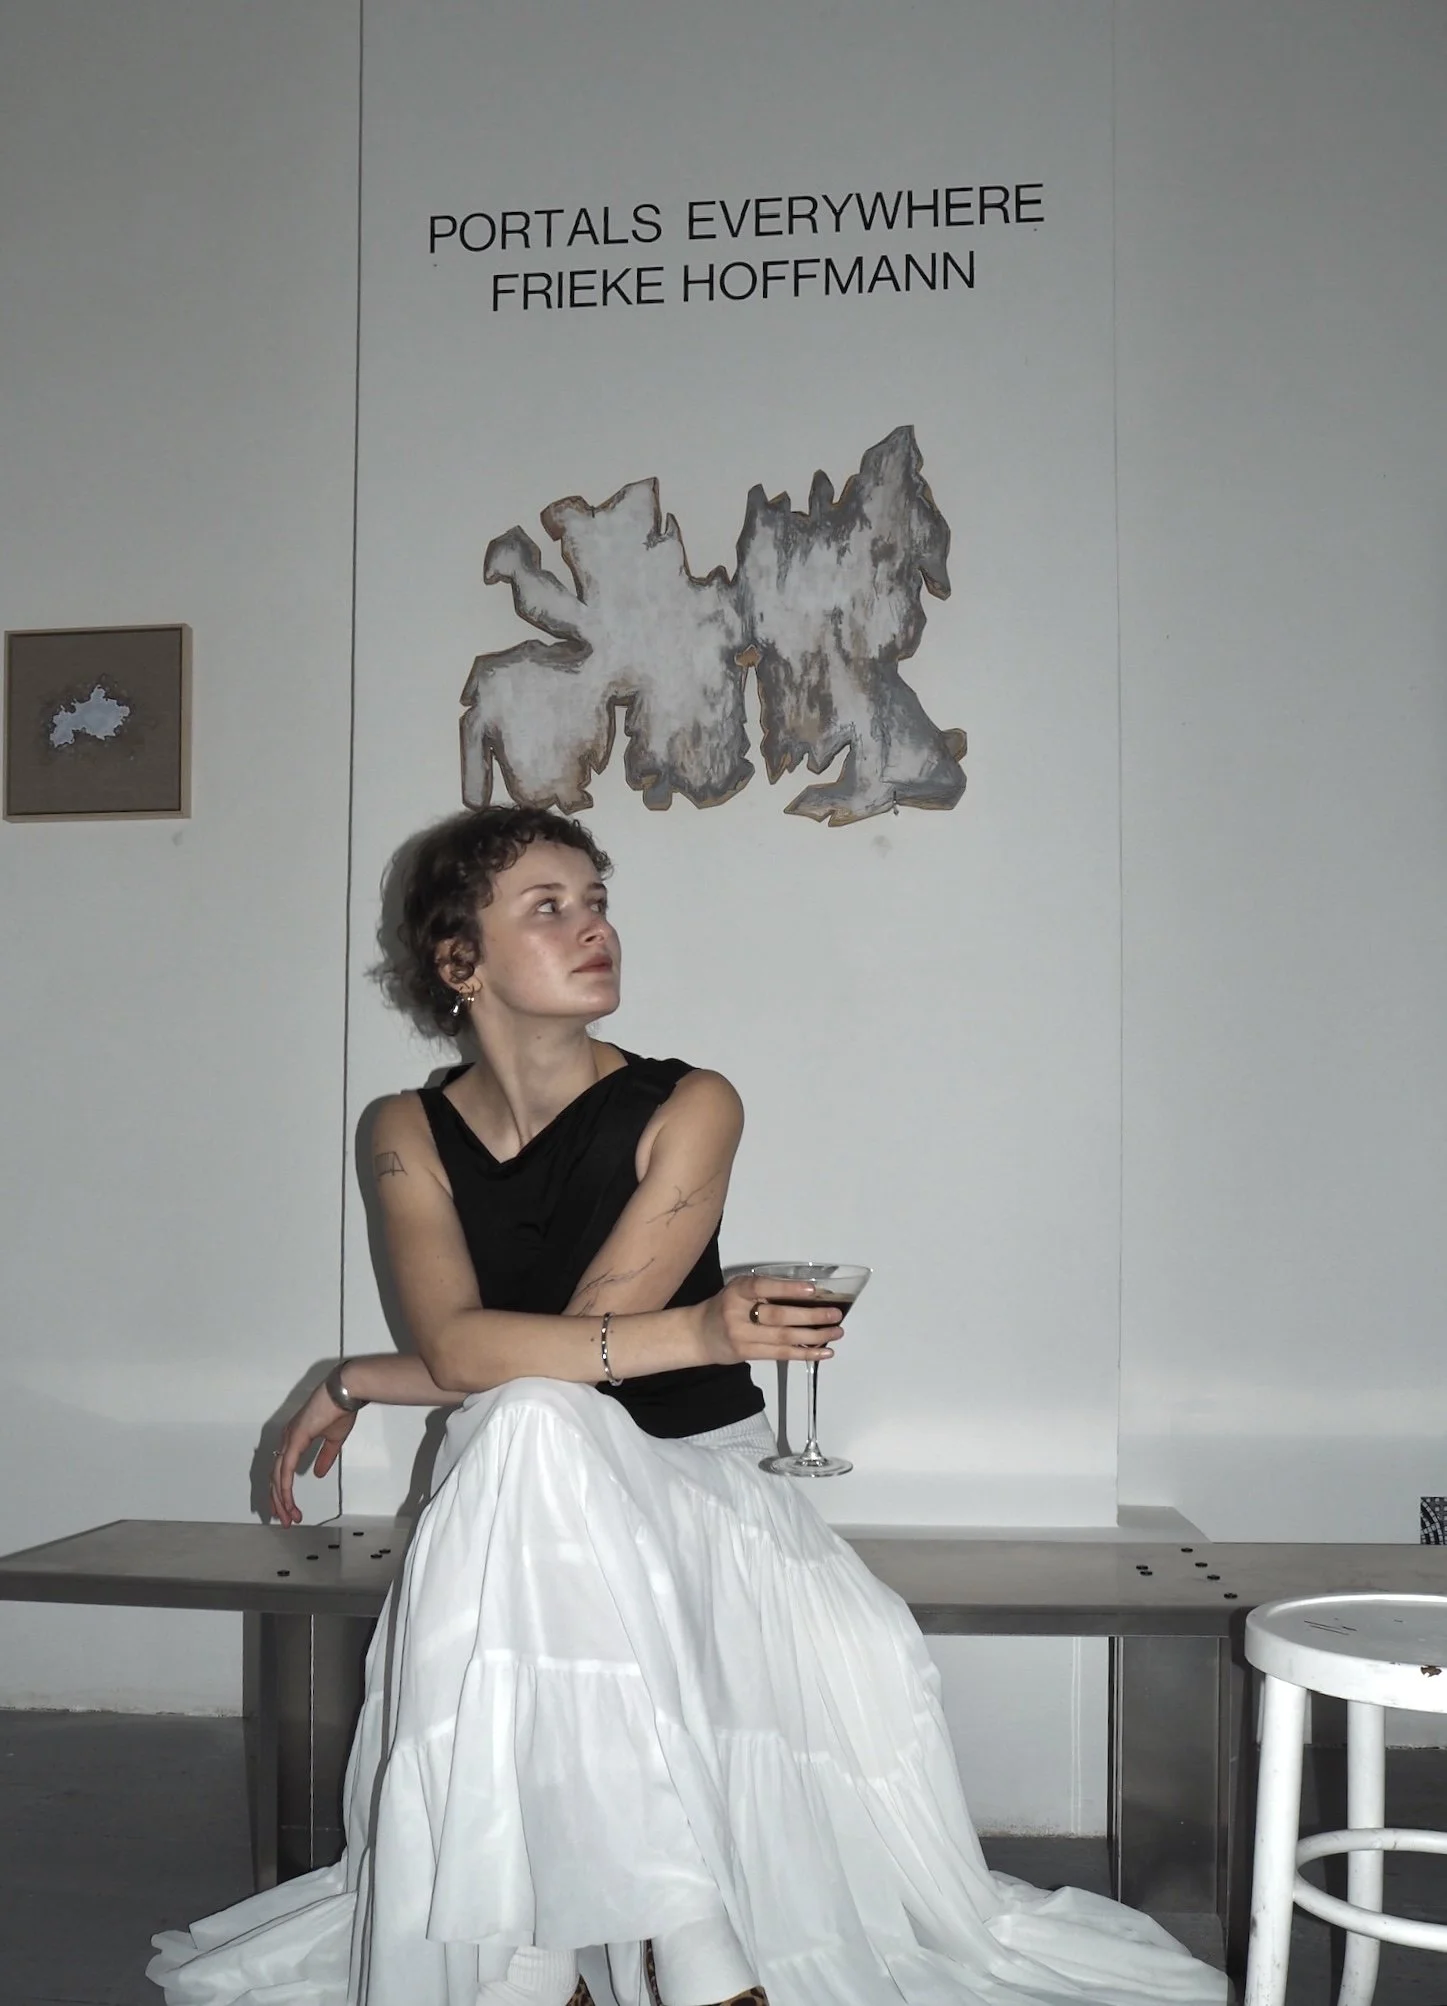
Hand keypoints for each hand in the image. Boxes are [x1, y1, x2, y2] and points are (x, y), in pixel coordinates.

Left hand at [269, 1381, 356, 1525]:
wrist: (345, 1392)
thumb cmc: (341, 1409)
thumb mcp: (334, 1439)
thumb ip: (325, 1457)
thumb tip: (317, 1475)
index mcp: (295, 1438)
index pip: (282, 1469)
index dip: (281, 1490)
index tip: (286, 1508)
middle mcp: (287, 1439)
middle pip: (276, 1477)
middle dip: (279, 1501)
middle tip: (285, 1521)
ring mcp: (289, 1439)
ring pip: (278, 1477)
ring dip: (282, 1500)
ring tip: (289, 1518)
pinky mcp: (294, 1440)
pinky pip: (286, 1469)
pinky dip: (285, 1488)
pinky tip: (287, 1502)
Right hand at [700, 1273, 845, 1365]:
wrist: (699, 1334)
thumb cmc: (727, 1307)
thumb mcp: (740, 1291)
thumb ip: (766, 1291)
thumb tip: (811, 1294)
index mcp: (738, 1290)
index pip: (763, 1287)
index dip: (788, 1289)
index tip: (813, 1289)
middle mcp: (738, 1312)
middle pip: (778, 1316)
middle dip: (810, 1316)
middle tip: (835, 1314)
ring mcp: (742, 1336)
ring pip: (784, 1337)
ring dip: (814, 1336)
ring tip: (836, 1332)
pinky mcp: (747, 1354)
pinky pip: (781, 1354)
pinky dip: (805, 1353)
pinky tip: (824, 1352)